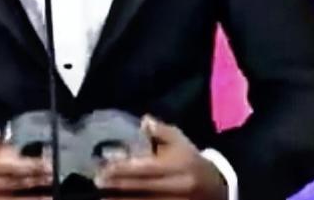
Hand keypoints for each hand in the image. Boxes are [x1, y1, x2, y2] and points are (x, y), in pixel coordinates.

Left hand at [95, 116, 227, 199]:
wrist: (216, 188)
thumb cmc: (191, 161)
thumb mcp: (180, 142)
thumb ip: (161, 131)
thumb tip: (144, 121)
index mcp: (176, 167)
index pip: (144, 169)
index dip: (122, 169)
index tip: (103, 169)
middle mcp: (176, 187)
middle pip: (141, 188)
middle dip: (117, 186)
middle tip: (97, 182)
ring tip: (102, 198)